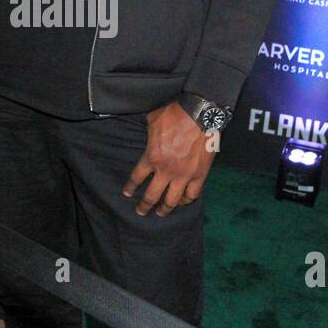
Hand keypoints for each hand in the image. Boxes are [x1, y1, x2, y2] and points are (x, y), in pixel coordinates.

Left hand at [122, 100, 216, 215]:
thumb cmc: (174, 114)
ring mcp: (183, 175)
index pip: (136, 178)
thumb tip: (146, 129)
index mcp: (151, 157)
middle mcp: (165, 171)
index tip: (128, 194)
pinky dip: (186, 200)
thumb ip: (148, 130)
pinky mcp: (199, 175)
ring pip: (172, 201)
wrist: (199, 114)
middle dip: (144, 206)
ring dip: (165, 209)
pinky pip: (192, 194)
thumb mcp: (152, 119)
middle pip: (151, 196)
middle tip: (141, 211)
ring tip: (161, 213)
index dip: (130, 188)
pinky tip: (182, 201)